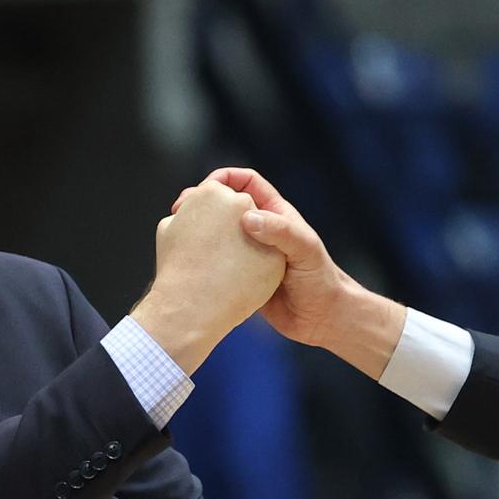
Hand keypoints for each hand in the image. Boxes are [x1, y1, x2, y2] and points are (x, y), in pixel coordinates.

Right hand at [178, 167, 405, 380]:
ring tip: (175, 235)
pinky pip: (218, 263)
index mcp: (275, 214)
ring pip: (217, 236)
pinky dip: (201, 261)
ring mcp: (248, 254)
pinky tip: (185, 265)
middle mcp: (260, 230)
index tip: (205, 188)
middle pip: (225, 206)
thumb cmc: (320, 280)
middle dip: (202, 204)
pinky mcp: (241, 277)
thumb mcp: (304, 250)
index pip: (247, 182)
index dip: (225, 178)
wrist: (323, 320)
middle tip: (179, 212)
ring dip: (197, 233)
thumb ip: (280, 231)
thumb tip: (246, 218)